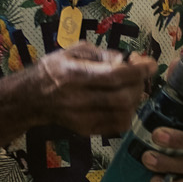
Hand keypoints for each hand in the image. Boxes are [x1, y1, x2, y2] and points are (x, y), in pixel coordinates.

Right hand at [20, 44, 155, 135]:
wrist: (31, 98)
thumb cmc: (54, 69)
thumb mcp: (74, 51)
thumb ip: (102, 54)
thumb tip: (128, 61)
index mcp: (73, 75)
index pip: (113, 76)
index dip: (137, 71)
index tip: (151, 64)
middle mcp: (77, 99)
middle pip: (121, 98)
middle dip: (139, 85)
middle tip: (140, 76)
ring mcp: (82, 118)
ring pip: (123, 114)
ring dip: (135, 100)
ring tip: (132, 88)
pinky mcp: (86, 130)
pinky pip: (117, 126)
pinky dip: (128, 113)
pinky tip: (123, 102)